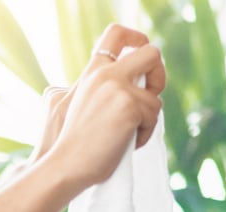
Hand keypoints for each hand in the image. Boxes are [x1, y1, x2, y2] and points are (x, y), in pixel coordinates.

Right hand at [37, 24, 165, 192]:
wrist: (66, 165)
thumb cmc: (72, 144)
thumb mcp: (79, 103)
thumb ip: (101, 88)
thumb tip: (127, 85)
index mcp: (93, 71)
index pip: (116, 33)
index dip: (137, 40)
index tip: (142, 59)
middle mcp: (105, 74)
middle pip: (151, 53)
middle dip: (159, 74)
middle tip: (150, 95)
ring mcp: (118, 89)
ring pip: (155, 96)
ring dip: (148, 119)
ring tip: (128, 135)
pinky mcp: (130, 107)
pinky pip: (153, 117)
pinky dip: (144, 134)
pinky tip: (127, 144)